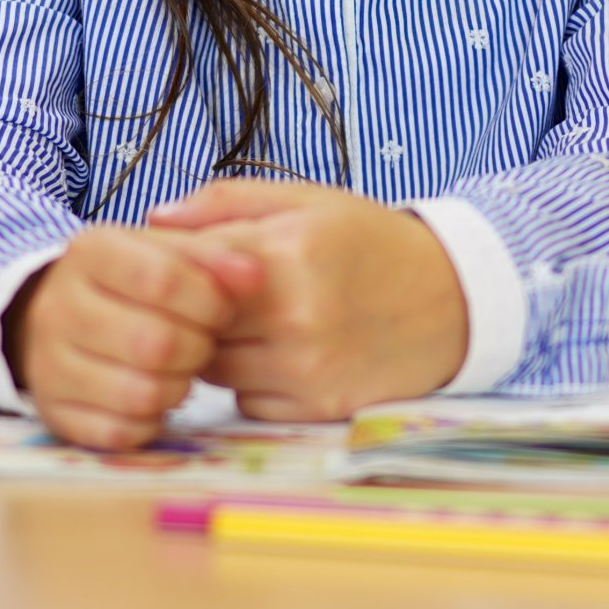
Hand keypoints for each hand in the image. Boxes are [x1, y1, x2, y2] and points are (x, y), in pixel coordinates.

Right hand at [1, 224, 262, 450]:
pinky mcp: (54, 412)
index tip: (222, 308)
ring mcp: (48, 364)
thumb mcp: (168, 249)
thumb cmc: (133, 279)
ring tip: (182, 369)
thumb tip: (253, 276)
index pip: (162, 278)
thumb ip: (214, 255)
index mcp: (92, 252)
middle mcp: (58, 306)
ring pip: (138, 394)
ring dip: (178, 388)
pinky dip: (150, 422)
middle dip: (198, 348)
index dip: (208, 300)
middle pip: (154, 343)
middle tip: (205, 342)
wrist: (65, 313)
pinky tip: (156, 398)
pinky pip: (119, 434)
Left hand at [146, 180, 468, 420]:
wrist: (454, 298)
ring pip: (214, 369)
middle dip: (190, 312)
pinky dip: (251, 383)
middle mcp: (296, 312)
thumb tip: (154, 218)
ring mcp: (307, 366)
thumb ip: (225, 202)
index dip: (171, 270)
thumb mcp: (304, 201)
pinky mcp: (318, 407)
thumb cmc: (370, 242)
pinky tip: (279, 355)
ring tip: (250, 323)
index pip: (187, 268)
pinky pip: (247, 402)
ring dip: (218, 350)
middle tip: (210, 297)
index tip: (173, 267)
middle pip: (193, 324)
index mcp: (287, 250)